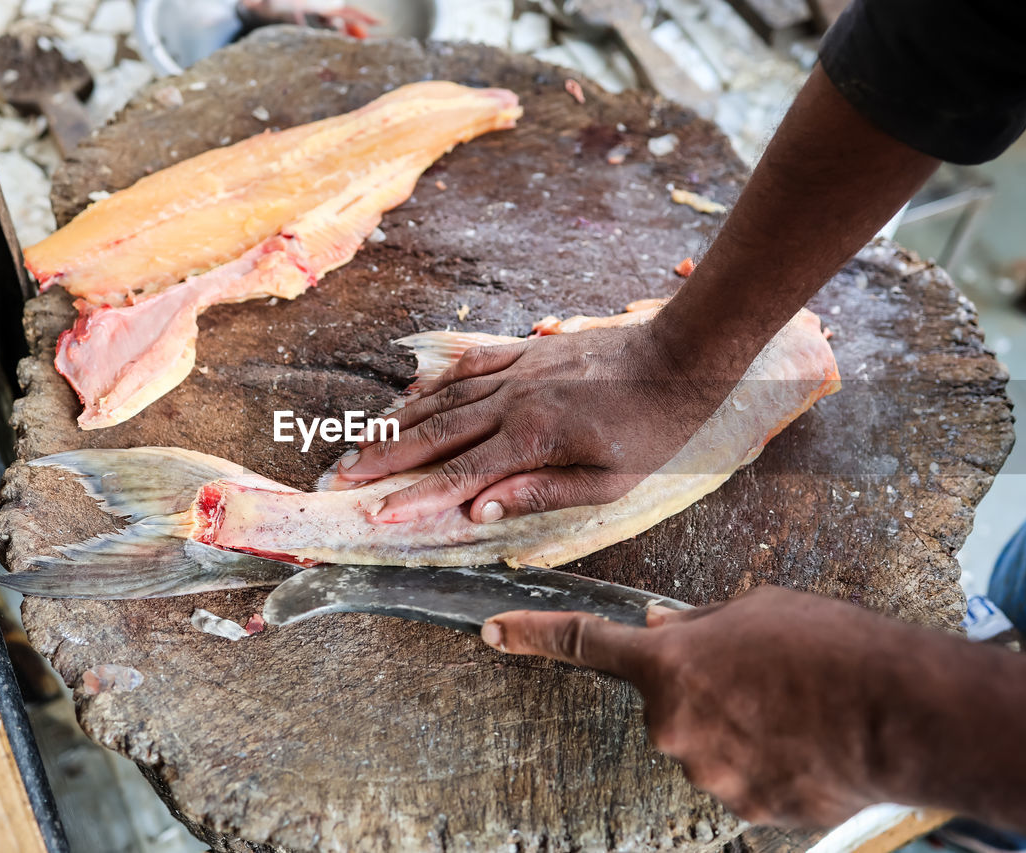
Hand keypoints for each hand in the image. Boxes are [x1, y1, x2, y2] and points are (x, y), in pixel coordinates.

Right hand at [338, 322, 733, 522]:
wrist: (681, 358)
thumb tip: (480, 510)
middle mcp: (514, 399)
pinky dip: (436, 381)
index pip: (460, 475)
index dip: (415, 497)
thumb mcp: (608, 482)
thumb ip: (540, 493)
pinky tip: (413, 393)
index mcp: (533, 438)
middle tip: (344, 474)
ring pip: (444, 396)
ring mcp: (518, 369)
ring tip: (363, 441)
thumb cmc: (653, 430)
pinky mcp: (528, 350)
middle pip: (436, 432)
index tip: (378, 513)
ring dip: (399, 420)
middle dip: (385, 457)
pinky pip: (470, 363)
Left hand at [480, 587, 909, 825]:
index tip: (493, 630)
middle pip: (669, 705)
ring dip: (738, 728)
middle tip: (763, 675)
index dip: (532, 634)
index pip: (582, 644)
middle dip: (700, 690)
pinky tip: (809, 744)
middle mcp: (672, 727)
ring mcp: (707, 775)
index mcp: (666, 665)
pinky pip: (743, 778)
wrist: (902, 712)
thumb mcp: (757, 610)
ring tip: (799, 709)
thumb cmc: (830, 646)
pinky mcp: (746, 810)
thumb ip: (699, 627)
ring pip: (707, 745)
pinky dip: (767, 762)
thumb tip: (662, 627)